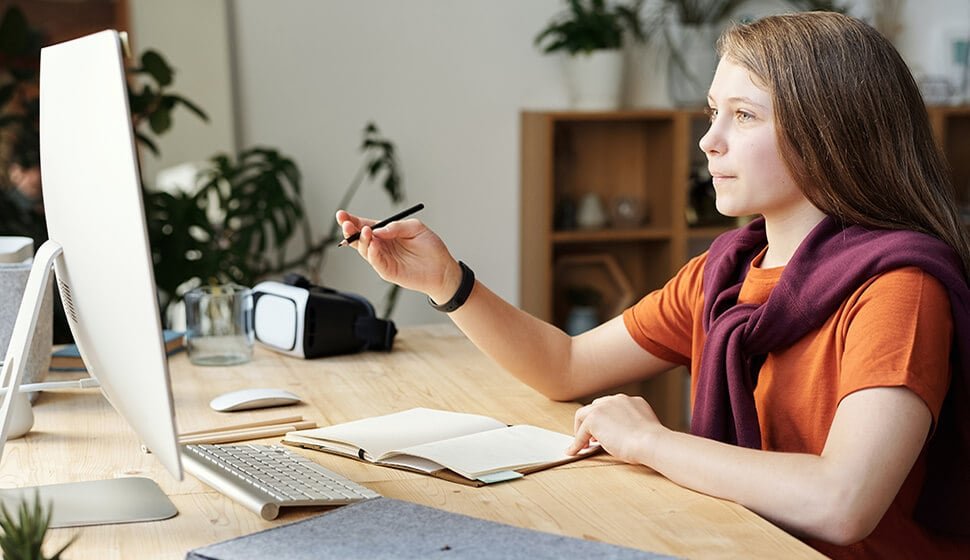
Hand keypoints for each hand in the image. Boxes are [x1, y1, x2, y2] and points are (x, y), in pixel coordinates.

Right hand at [335, 209, 461, 301]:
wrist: (443, 268)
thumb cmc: (430, 247)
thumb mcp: (415, 228)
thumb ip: (397, 226)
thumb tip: (378, 230)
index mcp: (385, 233)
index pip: (363, 225)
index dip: (352, 220)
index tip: (341, 215)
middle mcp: (380, 246)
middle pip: (358, 237)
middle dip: (349, 229)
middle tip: (345, 223)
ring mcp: (382, 259)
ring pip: (364, 250)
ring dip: (361, 240)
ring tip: (365, 231)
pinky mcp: (387, 271)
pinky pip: (376, 262)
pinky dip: (372, 253)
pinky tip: (373, 245)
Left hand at [567, 394, 665, 464]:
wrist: (650, 442)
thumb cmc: (652, 442)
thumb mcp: (644, 428)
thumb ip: (633, 426)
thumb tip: (623, 436)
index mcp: (631, 402)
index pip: (611, 407)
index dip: (605, 420)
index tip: (604, 431)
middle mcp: (617, 400)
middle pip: (596, 407)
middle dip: (592, 421)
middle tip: (592, 439)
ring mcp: (604, 406)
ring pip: (584, 416)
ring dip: (581, 430)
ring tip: (582, 444)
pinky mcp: (593, 417)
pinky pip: (581, 432)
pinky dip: (577, 442)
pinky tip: (575, 451)